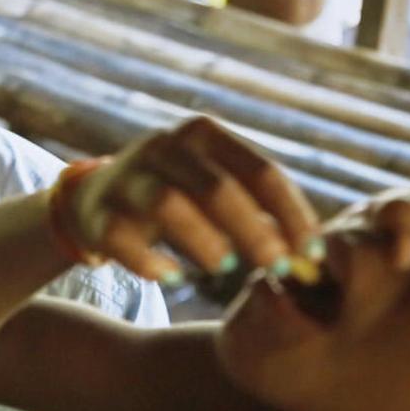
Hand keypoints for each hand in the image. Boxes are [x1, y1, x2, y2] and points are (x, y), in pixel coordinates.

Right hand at [59, 117, 318, 281]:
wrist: (97, 199)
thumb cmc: (179, 197)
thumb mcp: (217, 185)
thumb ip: (259, 208)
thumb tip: (312, 253)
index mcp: (204, 134)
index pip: (261, 170)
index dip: (293, 215)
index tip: (312, 254)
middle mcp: (165, 146)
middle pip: (218, 188)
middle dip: (256, 233)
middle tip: (278, 269)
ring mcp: (128, 176)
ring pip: (170, 206)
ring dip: (204, 241)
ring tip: (224, 267)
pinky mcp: (100, 212)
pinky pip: (125, 239)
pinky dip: (151, 262)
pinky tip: (172, 277)